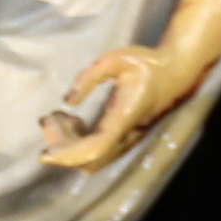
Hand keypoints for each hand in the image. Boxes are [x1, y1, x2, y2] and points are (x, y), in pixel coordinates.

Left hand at [38, 47, 174, 172]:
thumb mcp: (117, 59)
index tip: (44, 153)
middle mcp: (126, 136)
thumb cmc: (148, 63)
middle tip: (48, 119)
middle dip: (61, 147)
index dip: (68, 155)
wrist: (176, 74)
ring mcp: (126, 142)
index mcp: (124, 118)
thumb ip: (89, 77)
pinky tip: (72, 122)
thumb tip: (68, 100)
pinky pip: (96, 154)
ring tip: (57, 119)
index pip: (95, 148)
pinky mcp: (123, 140)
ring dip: (68, 146)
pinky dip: (77, 145)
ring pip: (91, 161)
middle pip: (88, 161)